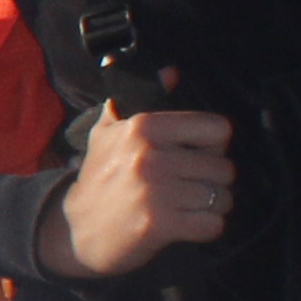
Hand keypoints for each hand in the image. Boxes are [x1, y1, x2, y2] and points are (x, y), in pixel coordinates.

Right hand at [39, 92, 235, 280]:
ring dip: (213, 205)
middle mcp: (150, 156)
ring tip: (191, 205)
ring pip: (221, 197)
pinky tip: (188, 224)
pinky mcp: (159, 225)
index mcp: (143, 127)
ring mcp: (155, 192)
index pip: (217, 130)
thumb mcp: (110, 131)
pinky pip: (212, 225)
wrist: (77, 229)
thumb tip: (171, 71)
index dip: (213, 144)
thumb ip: (141, 98)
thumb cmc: (100, 176)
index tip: (196, 154)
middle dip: (214, 180)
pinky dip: (207, 227)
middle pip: (223, 168)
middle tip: (192, 186)